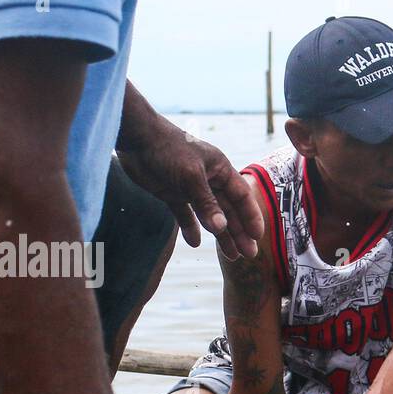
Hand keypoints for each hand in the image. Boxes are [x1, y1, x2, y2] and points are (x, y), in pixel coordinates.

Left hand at [117, 117, 263, 260]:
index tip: (257, 237)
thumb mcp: (191, 177)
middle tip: (248, 254)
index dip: (251, 216)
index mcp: (220, 170)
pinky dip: (190, 228)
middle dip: (239, 232)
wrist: (135, 138)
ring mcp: (190, 187)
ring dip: (220, 235)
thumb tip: (221, 228)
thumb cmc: (168, 150)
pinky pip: (185, 215)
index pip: (242, 196)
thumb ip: (207, 203)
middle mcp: (209, 179)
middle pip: (229, 210)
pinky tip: (194, 243)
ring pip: (210, 215)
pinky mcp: (172, 193)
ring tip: (230, 255)